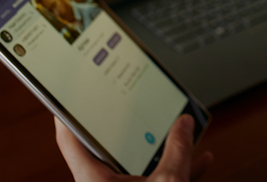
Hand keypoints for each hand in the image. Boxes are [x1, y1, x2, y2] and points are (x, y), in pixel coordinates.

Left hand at [55, 115, 212, 181]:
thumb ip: (177, 151)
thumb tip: (183, 125)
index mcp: (93, 180)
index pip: (69, 138)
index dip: (66, 113)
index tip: (69, 93)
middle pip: (110, 149)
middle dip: (130, 128)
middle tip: (136, 104)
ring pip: (137, 167)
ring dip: (159, 150)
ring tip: (179, 131)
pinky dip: (174, 170)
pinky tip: (199, 160)